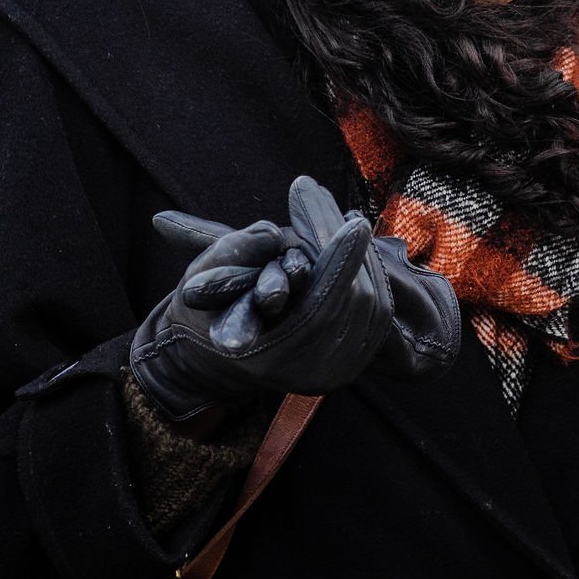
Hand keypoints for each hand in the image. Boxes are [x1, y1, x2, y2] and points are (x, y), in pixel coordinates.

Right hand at [130, 178, 391, 420]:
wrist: (217, 360)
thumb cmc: (203, 314)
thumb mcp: (200, 281)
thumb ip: (231, 254)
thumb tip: (271, 233)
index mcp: (272, 359)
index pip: (319, 309)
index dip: (340, 264)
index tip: (353, 222)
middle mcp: (312, 372)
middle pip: (353, 301)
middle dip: (351, 247)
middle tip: (342, 206)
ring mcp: (339, 370)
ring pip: (373, 304)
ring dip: (364, 254)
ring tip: (346, 217)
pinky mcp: (355, 359)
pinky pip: (378, 311)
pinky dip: (369, 271)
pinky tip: (354, 242)